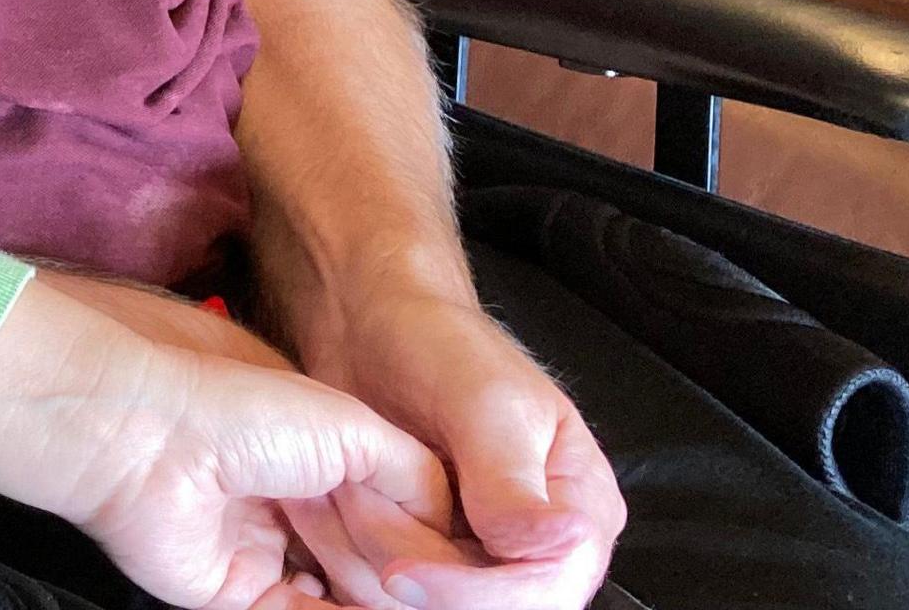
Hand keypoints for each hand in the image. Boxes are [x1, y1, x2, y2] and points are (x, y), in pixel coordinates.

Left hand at [0, 272, 456, 609]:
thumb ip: (415, 476)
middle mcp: (293, 503)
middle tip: (414, 569)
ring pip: (340, 596)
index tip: (458, 556)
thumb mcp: (355, 429)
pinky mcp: (232, 592)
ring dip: (366, 593)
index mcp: (321, 456)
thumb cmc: (241, 412)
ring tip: (388, 585)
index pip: (393, 516)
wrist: (151, 437)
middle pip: (370, 563)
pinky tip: (358, 609)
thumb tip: (453, 525)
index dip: (424, 538)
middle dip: (395, 569)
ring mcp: (264, 549)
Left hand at [295, 286, 621, 608]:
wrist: (371, 327)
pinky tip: (330, 504)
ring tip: (342, 486)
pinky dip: (350, 555)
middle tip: (355, 502)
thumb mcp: (482, 401)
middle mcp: (535, 542)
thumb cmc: (437, 344)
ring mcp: (479, 552)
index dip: (476, 596)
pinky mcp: (427, 554)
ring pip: (427, 603)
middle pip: (484, 608)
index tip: (405, 571)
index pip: (546, 590)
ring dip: (369, 553)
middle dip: (411, 566)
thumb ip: (513, 480)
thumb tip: (565, 543)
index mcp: (578, 506)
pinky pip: (388, 590)